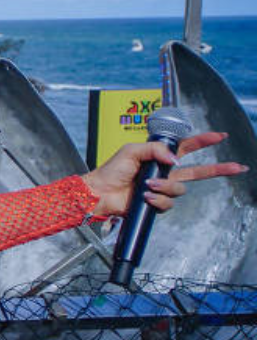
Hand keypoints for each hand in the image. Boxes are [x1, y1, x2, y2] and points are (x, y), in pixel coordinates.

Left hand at [81, 132, 247, 216]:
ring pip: (180, 188)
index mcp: (160, 157)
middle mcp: (165, 172)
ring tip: (146, 184)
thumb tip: (175, 161)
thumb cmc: (112, 170)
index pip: (187, 147)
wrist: (101, 192)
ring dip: (165, 186)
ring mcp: (162, 188)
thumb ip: (155, 150)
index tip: (220, 136)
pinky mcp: (157, 203)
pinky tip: (144, 196)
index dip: (203, 141)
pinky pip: (168, 202)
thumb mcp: (132, 151)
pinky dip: (157, 198)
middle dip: (219, 169)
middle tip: (238, 167)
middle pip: (199, 171)